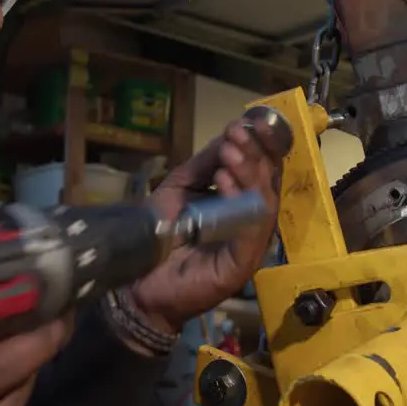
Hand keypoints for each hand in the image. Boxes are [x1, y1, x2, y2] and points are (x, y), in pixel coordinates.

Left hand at [130, 117, 282, 329]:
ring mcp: (250, 246)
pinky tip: (223, 182)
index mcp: (242, 205)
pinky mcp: (242, 265)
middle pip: (268, 184)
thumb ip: (205, 164)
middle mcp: (253, 224)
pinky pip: (250, 231)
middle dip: (254, 154)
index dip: (261, 146)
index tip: (247, 122)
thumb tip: (230, 134)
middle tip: (237, 134)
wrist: (138, 283)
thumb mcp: (182, 189)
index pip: (263, 171)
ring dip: (248, 174)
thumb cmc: (161, 236)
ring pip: (263, 204)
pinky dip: (240, 203)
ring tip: (229, 153)